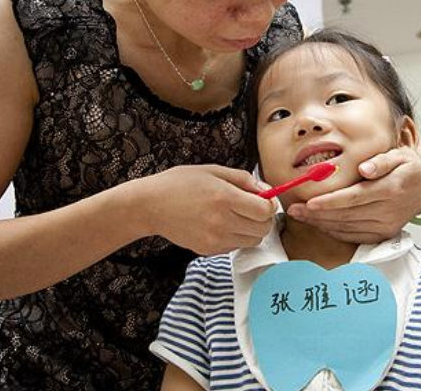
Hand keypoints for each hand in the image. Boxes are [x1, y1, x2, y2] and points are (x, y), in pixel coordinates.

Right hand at [136, 164, 276, 254]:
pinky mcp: (208, 250)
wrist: (150, 205)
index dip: (270, 205)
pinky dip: (236, 237)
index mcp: (225, 198)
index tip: (264, 199)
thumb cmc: (179, 183)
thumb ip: (243, 179)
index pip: (265, 211)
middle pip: (263, 228)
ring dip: (251, 229)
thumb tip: (266, 190)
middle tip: (253, 208)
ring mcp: (215, 239)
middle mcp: (222, 221)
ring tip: (236, 216)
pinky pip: (235, 247)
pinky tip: (222, 225)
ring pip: (252, 241)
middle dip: (263, 218)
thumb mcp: (213, 170)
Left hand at [286, 147, 420, 242]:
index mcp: (391, 189)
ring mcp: (386, 226)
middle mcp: (389, 211)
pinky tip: (319, 223)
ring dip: (322, 223)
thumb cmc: (408, 167)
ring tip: (301, 215)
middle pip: (347, 215)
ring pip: (347, 227)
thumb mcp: (400, 155)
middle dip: (318, 214)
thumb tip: (365, 168)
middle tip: (294, 209)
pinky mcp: (383, 235)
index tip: (310, 202)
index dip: (331, 202)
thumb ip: (382, 161)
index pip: (355, 197)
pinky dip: (334, 231)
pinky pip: (354, 236)